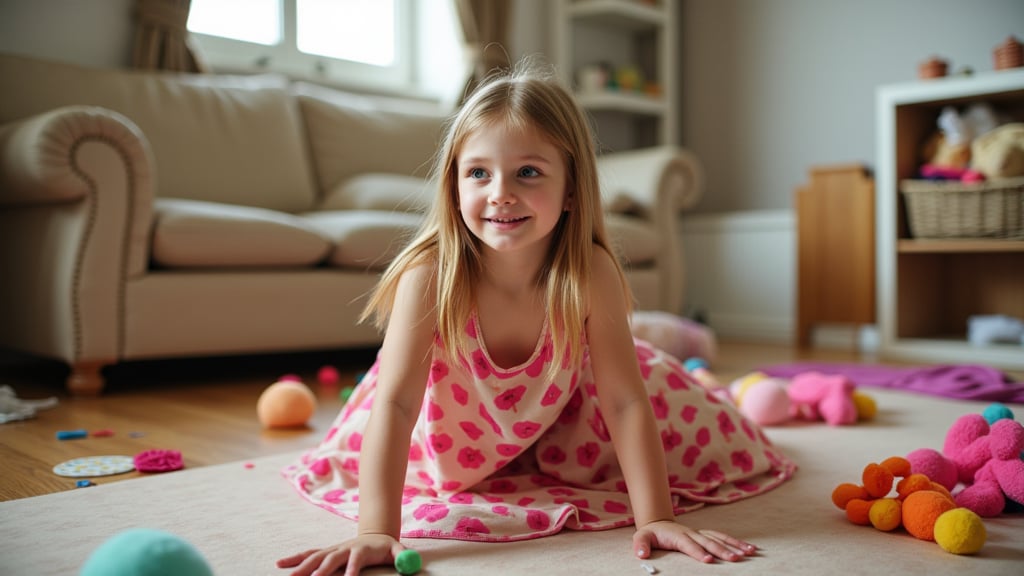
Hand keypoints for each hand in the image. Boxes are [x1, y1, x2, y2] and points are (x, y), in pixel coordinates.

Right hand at [276, 533, 405, 575]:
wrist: (374, 534)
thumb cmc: (385, 547)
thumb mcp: (397, 550)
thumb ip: (403, 556)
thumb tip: (408, 564)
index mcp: (362, 549)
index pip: (356, 559)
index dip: (352, 568)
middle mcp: (344, 547)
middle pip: (331, 558)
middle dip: (321, 569)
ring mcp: (333, 549)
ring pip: (316, 556)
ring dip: (303, 566)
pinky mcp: (326, 552)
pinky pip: (309, 554)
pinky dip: (295, 558)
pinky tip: (281, 564)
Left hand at [633, 520, 757, 563]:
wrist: (658, 522)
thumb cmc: (651, 533)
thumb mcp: (642, 537)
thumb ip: (641, 545)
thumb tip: (641, 554)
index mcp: (678, 536)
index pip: (689, 545)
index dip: (698, 552)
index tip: (708, 560)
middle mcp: (692, 533)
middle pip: (709, 542)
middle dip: (722, 551)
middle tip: (735, 559)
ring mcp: (700, 533)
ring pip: (719, 538)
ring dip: (734, 545)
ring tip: (749, 552)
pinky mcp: (706, 534)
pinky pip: (722, 537)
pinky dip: (736, 542)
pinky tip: (749, 548)